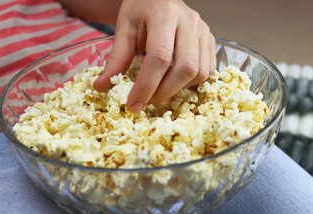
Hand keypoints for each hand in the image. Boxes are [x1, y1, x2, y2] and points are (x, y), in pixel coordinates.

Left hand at [93, 0, 215, 112]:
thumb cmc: (141, 10)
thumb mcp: (124, 29)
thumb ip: (116, 59)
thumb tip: (103, 87)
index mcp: (164, 14)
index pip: (159, 57)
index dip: (147, 86)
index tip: (134, 104)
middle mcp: (189, 21)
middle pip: (185, 68)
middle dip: (164, 92)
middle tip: (146, 100)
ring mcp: (203, 30)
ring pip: (199, 72)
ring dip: (178, 89)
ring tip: (159, 89)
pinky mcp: (210, 39)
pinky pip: (207, 70)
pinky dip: (191, 83)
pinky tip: (174, 80)